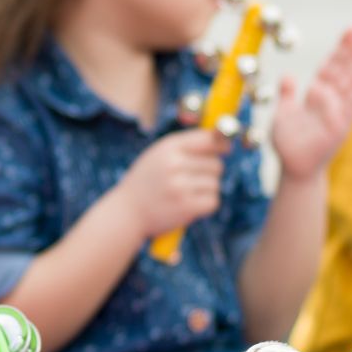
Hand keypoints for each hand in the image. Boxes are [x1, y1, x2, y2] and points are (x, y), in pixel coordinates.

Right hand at [113, 128, 230, 237]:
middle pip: (216, 164)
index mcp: (168, 147)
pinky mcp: (186, 206)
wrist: (126, 212)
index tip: (225, 149)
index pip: (208, 138)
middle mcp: (174, 164)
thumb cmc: (146, 182)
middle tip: (190, 180)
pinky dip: (205, 205)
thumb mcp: (159, 155)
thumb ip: (186, 146)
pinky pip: (213, 201)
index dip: (222, 144)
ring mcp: (180, 186)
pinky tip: (188, 205)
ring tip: (185, 194)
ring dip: (206, 190)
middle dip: (209, 173)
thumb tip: (223, 142)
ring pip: (215, 184)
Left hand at [270, 28, 351, 177]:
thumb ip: (287, 95)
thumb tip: (287, 76)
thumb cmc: (290, 140)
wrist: (294, 167)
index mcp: (319, 94)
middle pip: (343, 71)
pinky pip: (347, 107)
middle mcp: (332, 101)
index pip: (332, 66)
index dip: (341, 49)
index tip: (351, 30)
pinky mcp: (338, 127)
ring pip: (349, 85)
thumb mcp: (284, 113)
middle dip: (350, 52)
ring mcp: (337, 113)